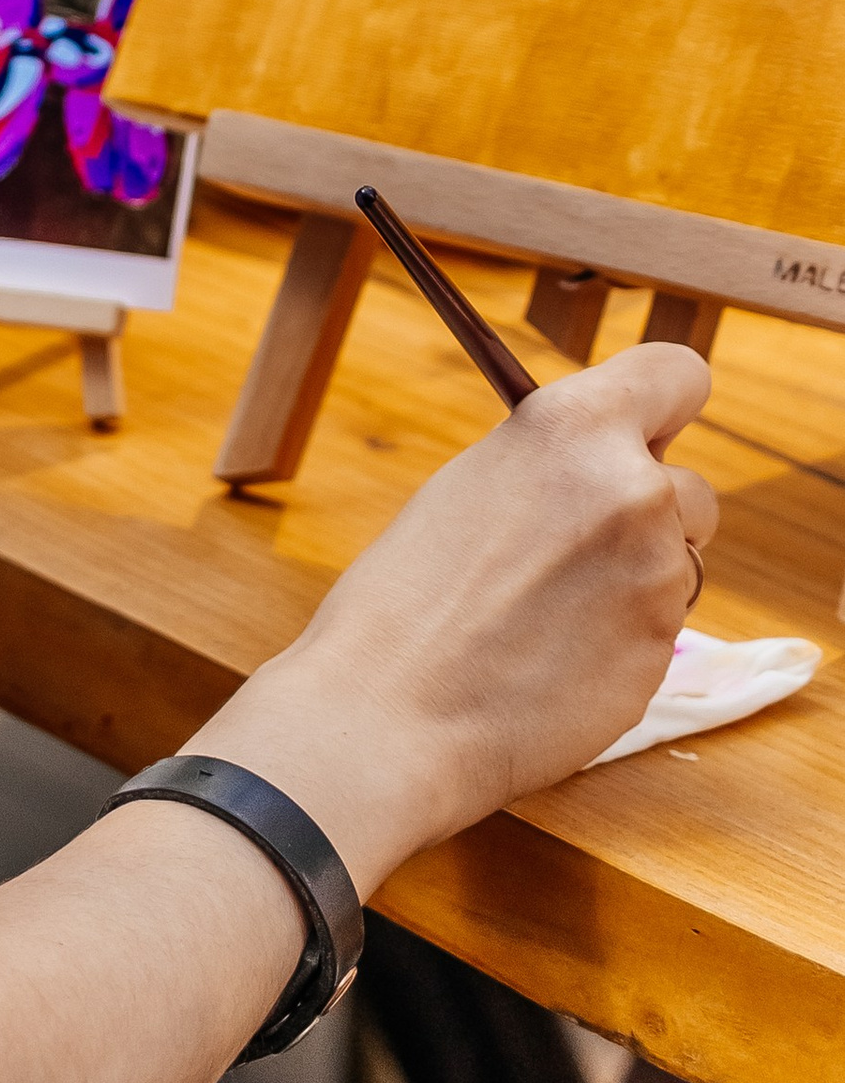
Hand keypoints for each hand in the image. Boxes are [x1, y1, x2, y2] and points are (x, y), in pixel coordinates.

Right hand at [194, 341, 716, 891]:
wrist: (393, 709)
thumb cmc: (407, 596)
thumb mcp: (474, 481)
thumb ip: (555, 464)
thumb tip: (604, 468)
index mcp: (571, 424)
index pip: (678, 373)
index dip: (663, 404)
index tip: (648, 429)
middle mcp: (632, 486)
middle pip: (688, 485)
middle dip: (648, 511)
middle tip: (572, 548)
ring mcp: (656, 572)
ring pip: (678, 561)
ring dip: (637, 577)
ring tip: (551, 610)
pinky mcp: (664, 649)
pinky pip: (662, 626)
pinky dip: (625, 636)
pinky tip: (557, 655)